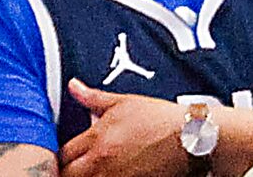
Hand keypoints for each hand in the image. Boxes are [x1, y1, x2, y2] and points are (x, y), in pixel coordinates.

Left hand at [61, 79, 188, 174]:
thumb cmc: (159, 118)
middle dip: (69, 171)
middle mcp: (102, 161)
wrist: (190, 137)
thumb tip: (73, 85)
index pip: (63, 154)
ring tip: (95, 170)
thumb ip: (93, 98)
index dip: (63, 157)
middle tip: (78, 167)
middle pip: (68, 175)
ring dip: (85, 176)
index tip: (69, 157)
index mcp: (98, 137)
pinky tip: (110, 173)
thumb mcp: (124, 103)